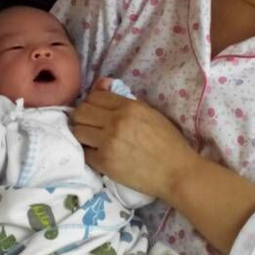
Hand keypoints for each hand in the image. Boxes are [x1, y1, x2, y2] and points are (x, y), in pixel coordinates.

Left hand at [71, 89, 195, 201]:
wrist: (177, 172)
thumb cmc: (168, 142)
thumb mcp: (150, 113)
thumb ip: (124, 99)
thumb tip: (101, 83)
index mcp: (129, 107)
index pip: (94, 96)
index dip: (93, 103)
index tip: (97, 112)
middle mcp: (116, 121)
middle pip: (80, 112)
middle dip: (82, 117)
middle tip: (91, 126)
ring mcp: (108, 142)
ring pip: (77, 131)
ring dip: (83, 134)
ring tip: (93, 140)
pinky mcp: (104, 162)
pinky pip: (84, 152)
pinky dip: (89, 153)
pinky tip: (99, 154)